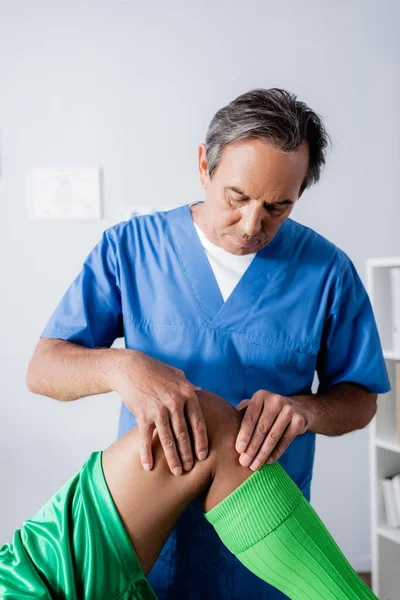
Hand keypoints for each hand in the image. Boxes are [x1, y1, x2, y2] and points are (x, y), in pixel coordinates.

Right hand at [111, 350, 207, 475]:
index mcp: (187, 394)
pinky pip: (146, 439)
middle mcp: (174, 403)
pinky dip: (146, 454)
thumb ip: (190, 386)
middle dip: (187, 454)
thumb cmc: (156, 371)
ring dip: (173, 458)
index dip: (201, 441)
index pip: (198, 423)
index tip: (203, 456)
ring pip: (168, 440)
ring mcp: (158, 410)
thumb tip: (202, 393)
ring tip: (177, 472)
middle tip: (190, 469)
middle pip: (184, 435)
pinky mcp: (142, 415)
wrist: (130, 368)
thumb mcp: (177, 375)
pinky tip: (148, 467)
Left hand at [235, 389, 307, 470]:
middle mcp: (275, 400)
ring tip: (254, 466)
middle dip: (252, 448)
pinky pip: (286, 440)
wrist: (298, 408)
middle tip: (244, 462)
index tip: (239, 450)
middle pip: (261, 428)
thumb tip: (224, 430)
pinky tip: (268, 461)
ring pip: (273, 436)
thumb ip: (241, 415)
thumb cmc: (267, 411)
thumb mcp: (255, 408)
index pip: (250, 417)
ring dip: (262, 453)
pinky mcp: (299, 421)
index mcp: (260, 396)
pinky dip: (276, 452)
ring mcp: (289, 409)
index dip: (244, 434)